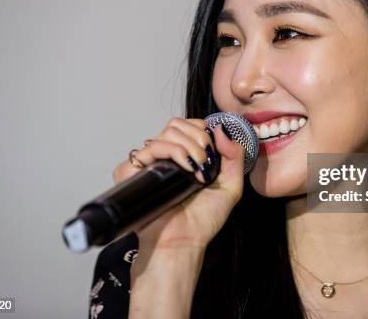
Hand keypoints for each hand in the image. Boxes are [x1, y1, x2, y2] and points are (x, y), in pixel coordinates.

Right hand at [112, 118, 245, 252]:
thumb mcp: (230, 187)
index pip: (186, 126)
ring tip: (197, 170)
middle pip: (175, 125)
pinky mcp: (133, 174)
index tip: (212, 147)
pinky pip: (145, 150)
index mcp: (183, 158)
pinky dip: (168, 152)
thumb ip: (234, 156)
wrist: (183, 242)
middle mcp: (165, 159)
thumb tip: (221, 129)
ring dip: (187, 147)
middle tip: (206, 161)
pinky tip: (182, 170)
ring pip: (164, 134)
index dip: (200, 129)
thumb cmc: (202, 221)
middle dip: (197, 138)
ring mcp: (148, 165)